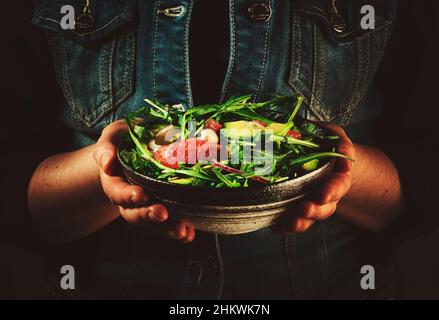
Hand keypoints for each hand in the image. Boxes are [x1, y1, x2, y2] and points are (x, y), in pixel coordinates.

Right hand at [93, 120, 195, 242]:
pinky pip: (166, 226)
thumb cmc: (124, 140)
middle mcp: (127, 200)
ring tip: (181, 231)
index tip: (143, 195)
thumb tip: (108, 163)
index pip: (117, 192)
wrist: (136, 151)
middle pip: (134, 214)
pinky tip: (189, 234)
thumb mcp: (113, 136)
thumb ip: (106, 147)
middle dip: (148, 216)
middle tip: (163, 214)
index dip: (129, 196)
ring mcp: (144, 208)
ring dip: (165, 230)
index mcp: (114, 181)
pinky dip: (179, 232)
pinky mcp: (161, 211)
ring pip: (151, 225)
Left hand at [272, 123, 354, 232]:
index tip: (323, 195)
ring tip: (292, 222)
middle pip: (325, 208)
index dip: (332, 191)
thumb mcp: (333, 136)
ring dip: (301, 222)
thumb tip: (342, 150)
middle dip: (315, 210)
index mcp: (336, 178)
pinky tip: (277, 227)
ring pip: (308, 218)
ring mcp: (309, 204)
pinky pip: (288, 222)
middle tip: (305, 208)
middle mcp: (324, 195)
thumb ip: (339, 142)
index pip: (338, 187)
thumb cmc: (324, 144)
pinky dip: (283, 227)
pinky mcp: (291, 210)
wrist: (314, 156)